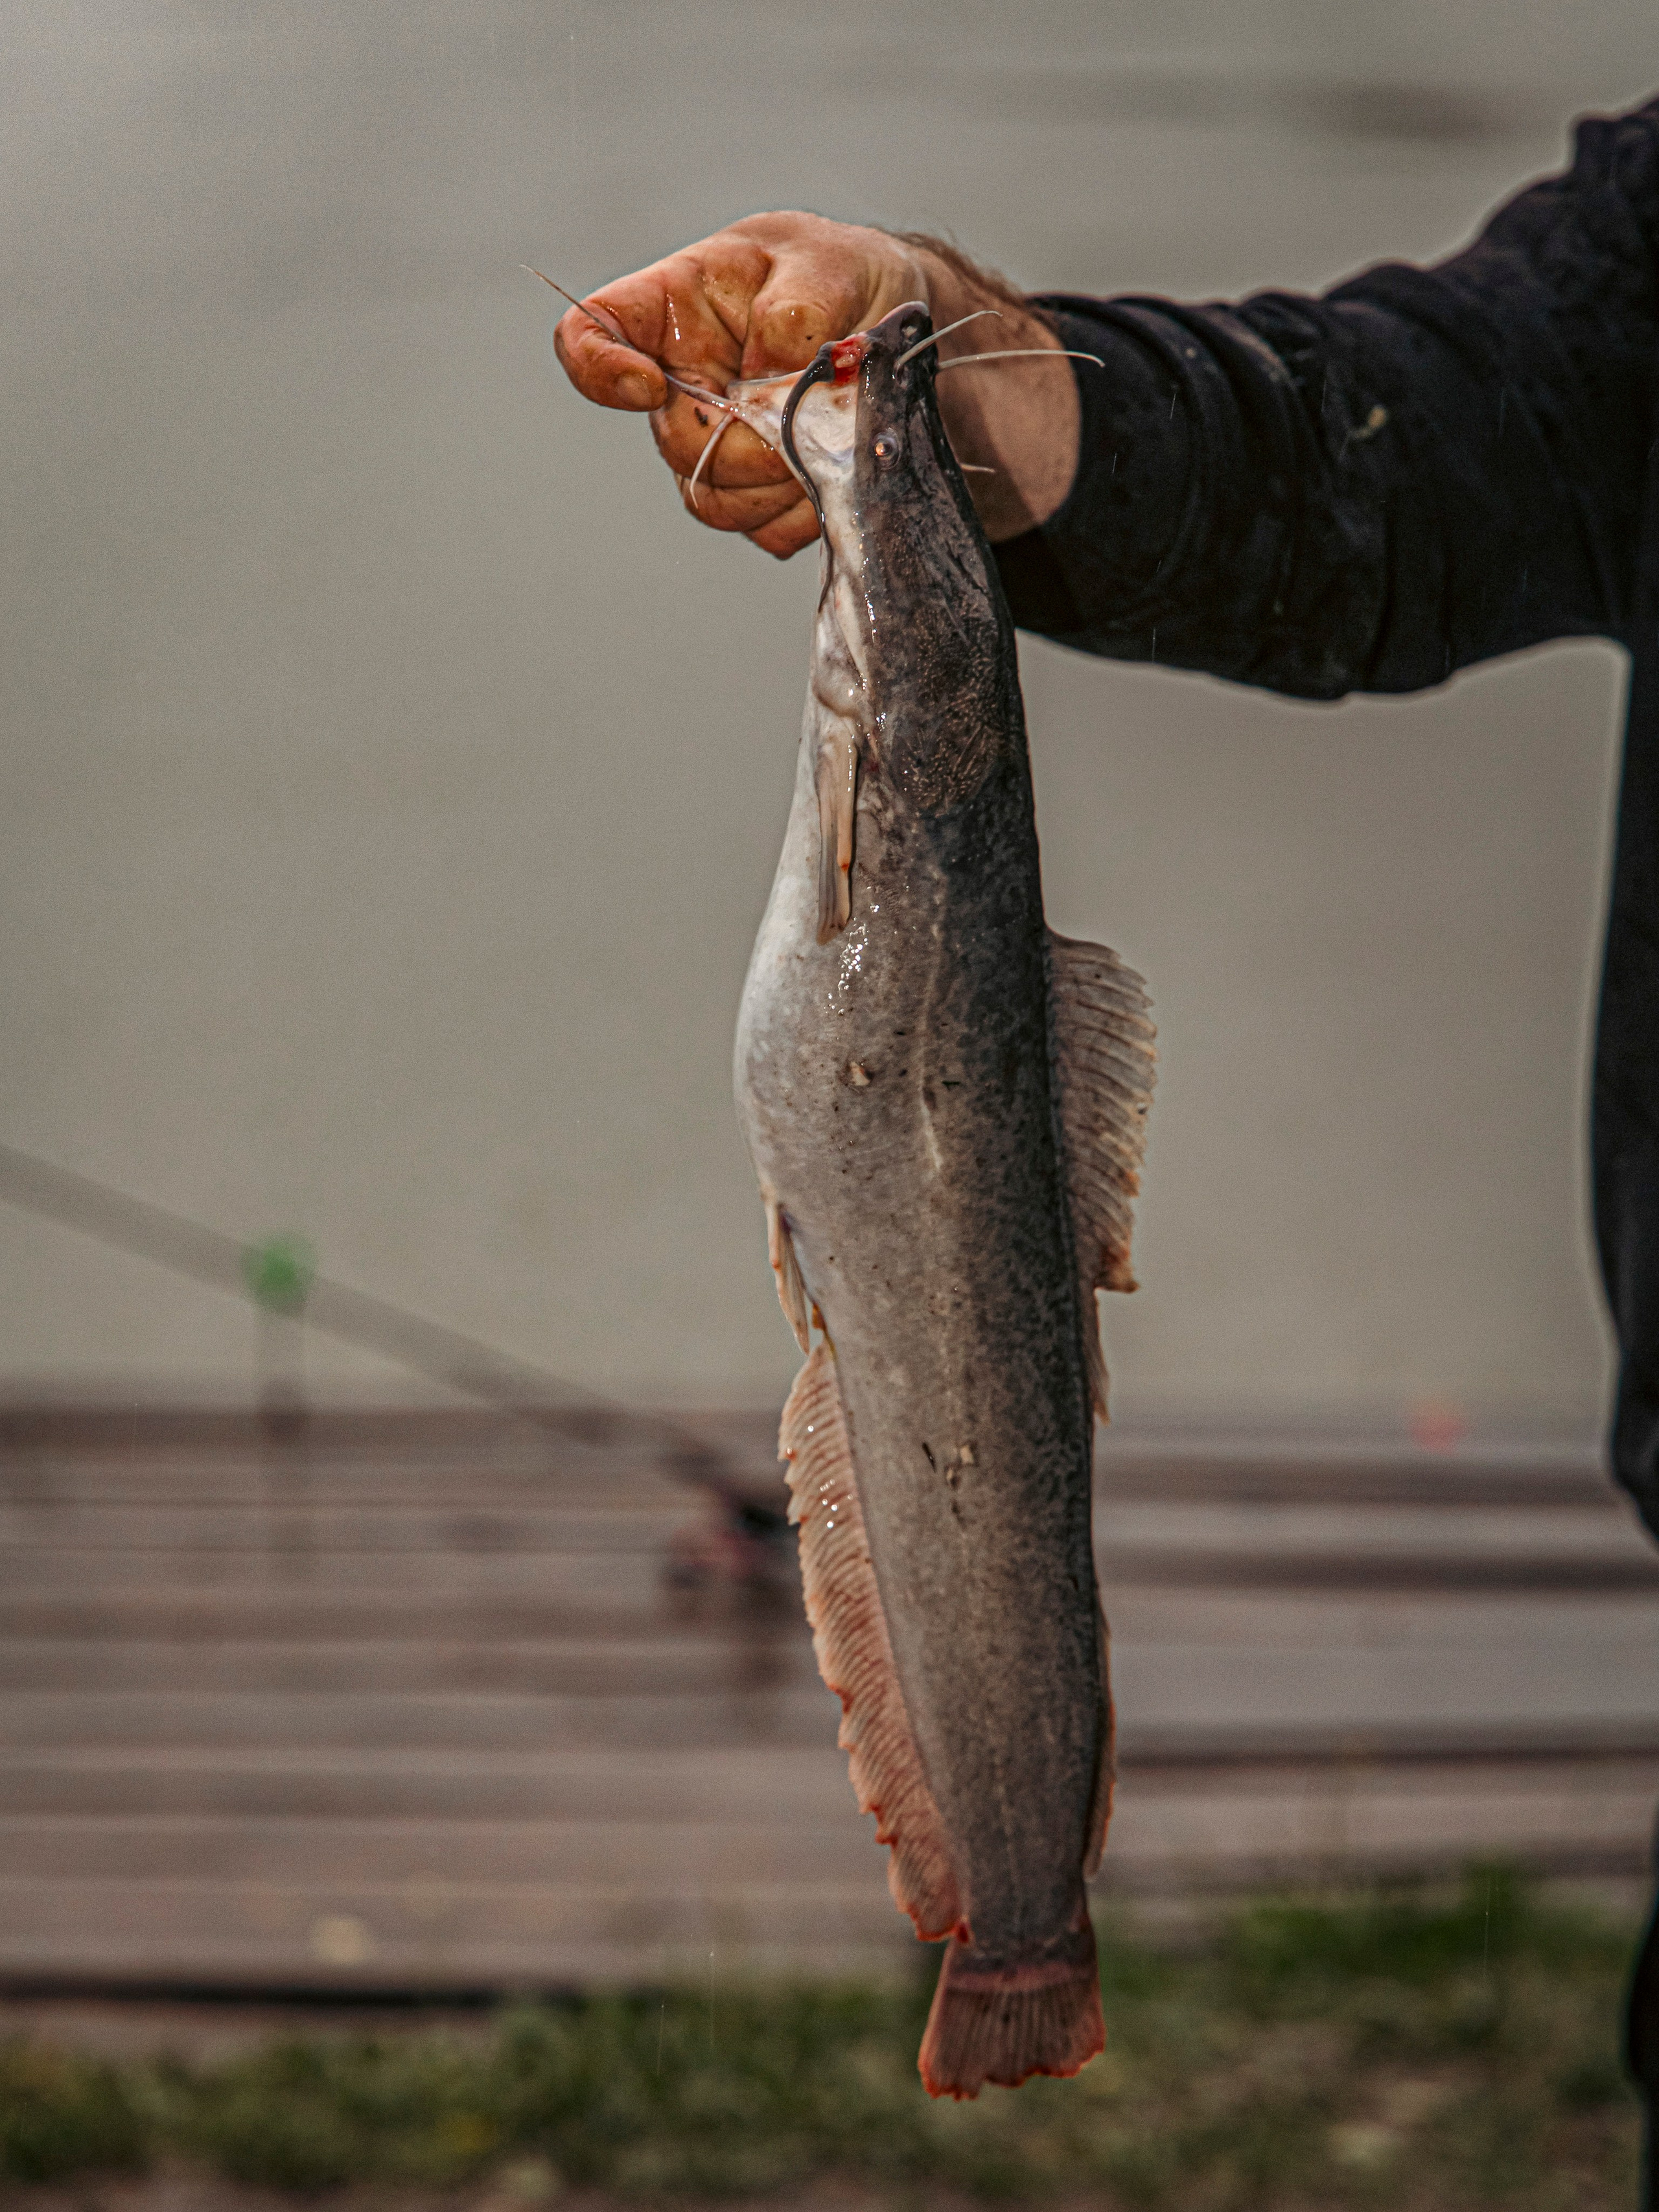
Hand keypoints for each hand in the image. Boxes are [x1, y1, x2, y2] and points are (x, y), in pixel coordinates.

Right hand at [553, 214, 1078, 557]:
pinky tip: (840, 467)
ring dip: (785, 480)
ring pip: (715, 501)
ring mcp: (713, 448)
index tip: (651, 383)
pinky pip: (764, 531)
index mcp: (674, 308)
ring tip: (838, 433)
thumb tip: (768, 372)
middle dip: (751, 438)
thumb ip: (797, 307)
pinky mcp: (755, 498)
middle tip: (816, 406)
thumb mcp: (834, 262)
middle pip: (677, 444)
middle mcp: (681, 384)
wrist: (896, 334)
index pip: (589, 336)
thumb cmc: (847, 279)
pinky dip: (809, 510)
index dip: (600, 369)